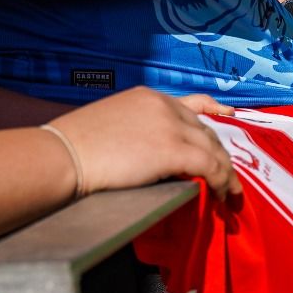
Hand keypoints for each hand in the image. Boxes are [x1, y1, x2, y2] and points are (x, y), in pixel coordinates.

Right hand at [50, 87, 239, 197]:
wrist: (62, 156)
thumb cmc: (73, 147)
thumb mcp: (112, 124)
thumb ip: (138, 128)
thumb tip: (151, 150)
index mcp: (148, 97)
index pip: (192, 106)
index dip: (214, 114)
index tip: (228, 116)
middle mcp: (164, 106)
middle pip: (205, 130)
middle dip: (220, 154)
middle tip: (228, 175)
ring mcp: (170, 126)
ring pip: (213, 149)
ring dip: (226, 172)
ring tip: (230, 192)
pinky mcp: (174, 149)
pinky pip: (211, 166)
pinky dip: (221, 182)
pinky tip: (221, 195)